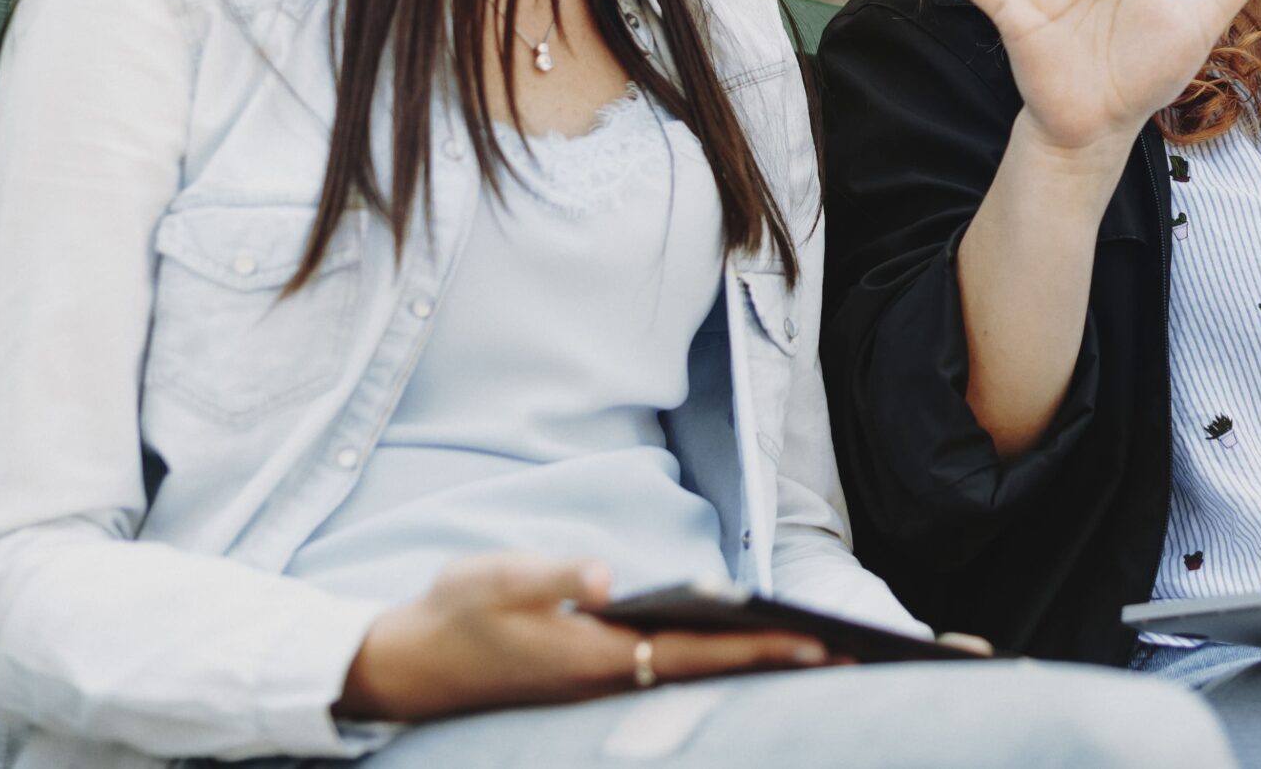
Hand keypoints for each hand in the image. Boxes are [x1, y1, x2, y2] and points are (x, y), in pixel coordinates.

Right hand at [337, 555, 829, 723]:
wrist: (409, 665)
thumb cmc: (456, 614)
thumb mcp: (495, 579)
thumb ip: (553, 574)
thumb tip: (607, 574)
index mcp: (597, 657)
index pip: (698, 654)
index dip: (758, 648)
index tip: (817, 645)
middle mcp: (613, 680)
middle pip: (714, 675)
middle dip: (780, 665)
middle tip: (851, 658)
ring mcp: (607, 687)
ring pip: (701, 679)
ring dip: (758, 667)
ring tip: (823, 655)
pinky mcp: (600, 680)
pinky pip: (677, 676)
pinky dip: (722, 665)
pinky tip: (752, 655)